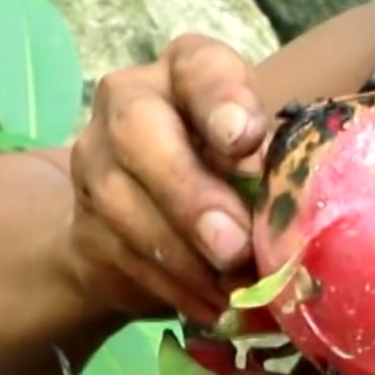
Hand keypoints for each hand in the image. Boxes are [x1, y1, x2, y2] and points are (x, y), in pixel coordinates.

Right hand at [67, 34, 265, 324]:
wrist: (157, 225)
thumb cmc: (235, 179)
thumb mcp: (263, 162)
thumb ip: (273, 170)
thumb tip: (290, 217)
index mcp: (188, 71)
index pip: (199, 68)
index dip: (222, 102)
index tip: (246, 141)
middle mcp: (130, 100)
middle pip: (139, 132)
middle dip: (189, 194)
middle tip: (234, 246)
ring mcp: (96, 160)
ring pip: (123, 203)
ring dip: (183, 256)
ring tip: (233, 290)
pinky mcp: (84, 222)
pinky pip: (121, 256)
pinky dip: (173, 287)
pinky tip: (212, 305)